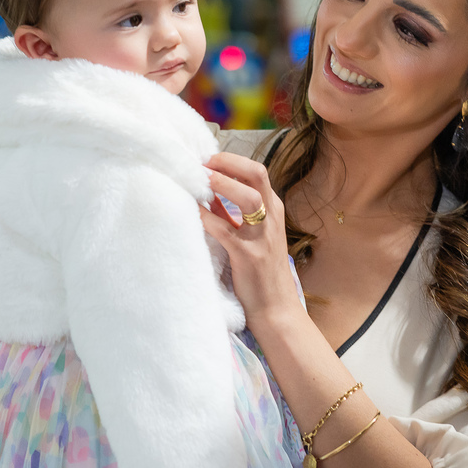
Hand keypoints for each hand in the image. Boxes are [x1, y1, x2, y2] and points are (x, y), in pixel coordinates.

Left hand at [199, 153, 304, 332]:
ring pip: (249, 197)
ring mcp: (262, 236)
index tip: (205, 158)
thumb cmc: (261, 272)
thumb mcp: (252, 235)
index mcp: (272, 209)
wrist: (276, 309)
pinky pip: (225, 229)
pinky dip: (206, 216)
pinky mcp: (249, 255)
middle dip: (228, 163)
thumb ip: (232, 213)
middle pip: (257, 174)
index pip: (256, 172)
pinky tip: (191, 211)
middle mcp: (271, 217)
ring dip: (222, 184)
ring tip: (200, 179)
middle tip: (201, 162)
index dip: (230, 160)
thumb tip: (206, 193)